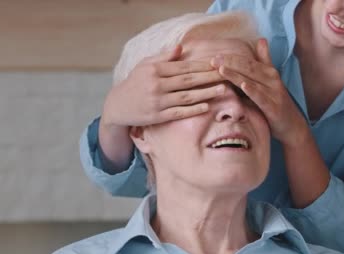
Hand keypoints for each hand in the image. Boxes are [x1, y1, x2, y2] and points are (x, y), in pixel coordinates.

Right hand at [102, 45, 226, 127]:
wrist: (118, 105)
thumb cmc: (135, 83)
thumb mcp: (145, 65)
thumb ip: (163, 57)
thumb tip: (181, 47)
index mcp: (155, 70)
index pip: (183, 67)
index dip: (202, 66)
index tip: (217, 64)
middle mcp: (156, 85)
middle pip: (188, 80)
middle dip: (209, 77)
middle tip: (226, 75)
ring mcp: (157, 101)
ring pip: (187, 97)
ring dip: (206, 93)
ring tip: (222, 90)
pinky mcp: (157, 116)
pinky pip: (179, 112)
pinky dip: (193, 110)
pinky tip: (207, 106)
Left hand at [211, 39, 308, 144]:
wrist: (292, 125)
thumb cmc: (277, 103)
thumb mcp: (271, 80)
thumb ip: (265, 60)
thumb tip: (262, 40)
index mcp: (269, 72)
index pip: (248, 61)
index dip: (232, 57)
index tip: (215, 55)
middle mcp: (272, 80)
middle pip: (249, 68)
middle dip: (230, 63)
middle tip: (213, 60)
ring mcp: (274, 93)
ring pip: (252, 81)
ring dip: (236, 74)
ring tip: (221, 69)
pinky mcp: (274, 108)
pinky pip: (262, 98)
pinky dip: (253, 91)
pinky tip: (243, 86)